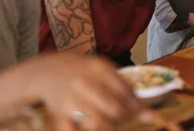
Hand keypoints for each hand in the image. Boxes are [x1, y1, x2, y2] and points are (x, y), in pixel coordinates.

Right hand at [29, 53, 151, 129]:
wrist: (48, 71)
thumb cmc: (82, 71)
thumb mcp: (103, 70)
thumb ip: (124, 87)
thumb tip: (146, 111)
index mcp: (99, 69)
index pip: (126, 92)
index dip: (137, 106)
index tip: (144, 112)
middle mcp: (85, 83)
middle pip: (114, 109)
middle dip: (125, 118)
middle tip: (127, 118)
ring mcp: (71, 100)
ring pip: (97, 123)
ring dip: (110, 127)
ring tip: (112, 123)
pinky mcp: (59, 115)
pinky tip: (91, 127)